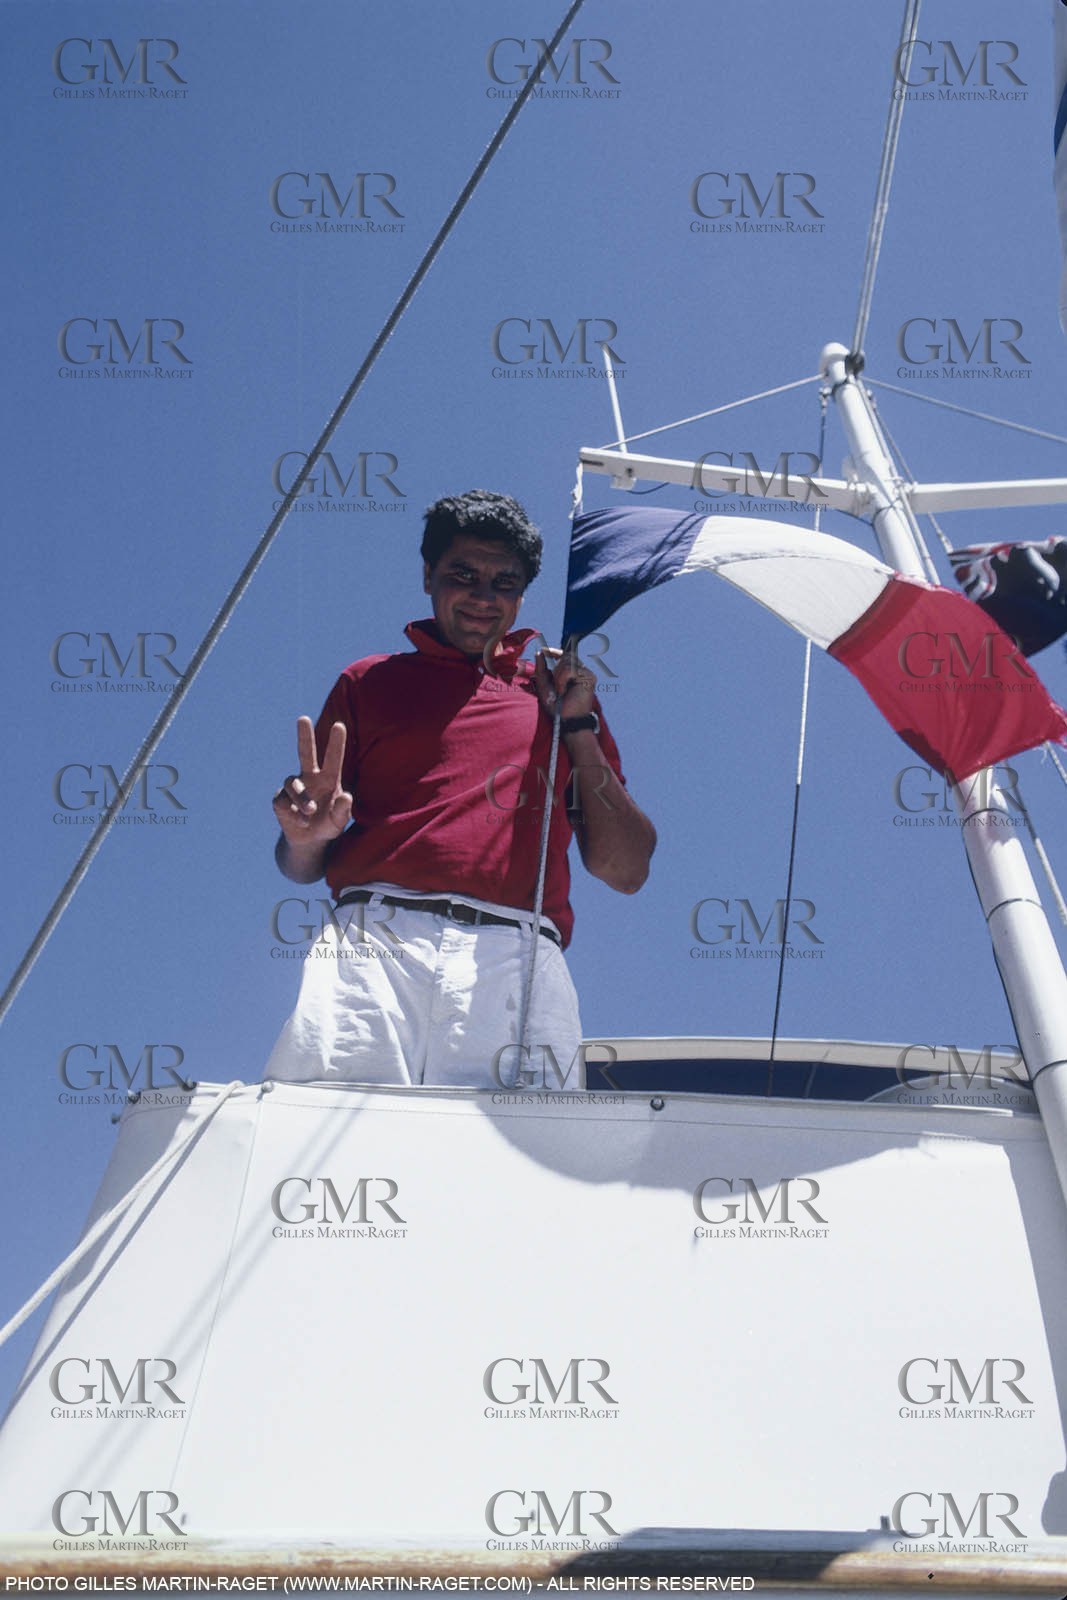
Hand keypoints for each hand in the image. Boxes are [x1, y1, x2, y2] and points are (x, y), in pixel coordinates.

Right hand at [272, 717, 352, 844]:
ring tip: (310, 813)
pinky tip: (302, 822)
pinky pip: (284, 802)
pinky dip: (294, 814)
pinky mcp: (280, 800)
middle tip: (303, 718)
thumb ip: (344, 811)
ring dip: (302, 798)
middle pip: (305, 753)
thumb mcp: (339, 822)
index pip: (332, 759)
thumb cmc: (328, 826)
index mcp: (328, 779)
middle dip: (304, 735)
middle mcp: (310, 778)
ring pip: (293, 783)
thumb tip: (346, 797)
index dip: (336, 743)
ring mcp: (294, 788)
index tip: (339, 725)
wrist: (309, 841)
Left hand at [535, 647, 596, 719]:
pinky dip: (562, 679)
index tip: (543, 650)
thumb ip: (541, 669)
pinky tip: (563, 690)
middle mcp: (582, 671)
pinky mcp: (590, 677)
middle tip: (555, 686)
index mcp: (572, 672)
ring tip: (560, 690)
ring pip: (567, 662)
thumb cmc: (556, 706)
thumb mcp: (543, 685)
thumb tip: (538, 653)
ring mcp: (587, 673)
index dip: (554, 651)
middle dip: (556, 670)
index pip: (565, 655)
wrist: (566, 719)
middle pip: (566, 656)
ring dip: (558, 676)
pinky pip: (570, 669)